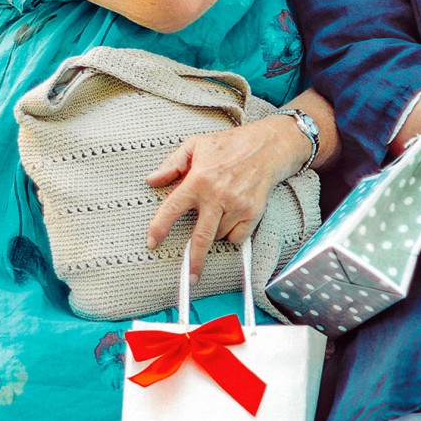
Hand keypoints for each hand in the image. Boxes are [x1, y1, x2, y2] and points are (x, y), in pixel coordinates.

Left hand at [146, 116, 309, 278]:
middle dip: (194, 260)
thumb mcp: (196, 145)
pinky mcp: (253, 212)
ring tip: (217, 214)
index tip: (152, 242)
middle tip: (189, 276)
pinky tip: (231, 218)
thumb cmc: (231, 144)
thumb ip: (172, 164)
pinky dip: (232, 234)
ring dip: (214, 233)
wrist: (269, 146)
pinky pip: (237, 236)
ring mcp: (237, 205)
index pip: (172, 209)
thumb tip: (152, 180)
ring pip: (219, 236)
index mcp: (198, 179)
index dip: (159, 228)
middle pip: (201, 237)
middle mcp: (217, 195)